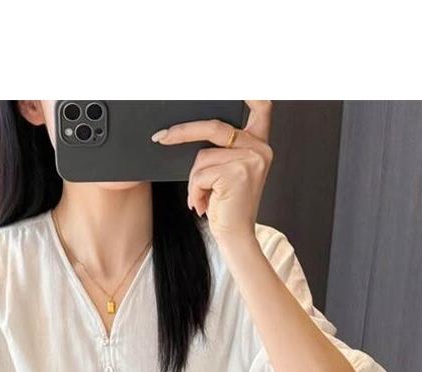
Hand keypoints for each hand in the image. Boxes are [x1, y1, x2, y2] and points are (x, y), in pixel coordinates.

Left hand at [151, 100, 272, 245]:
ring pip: (202, 156)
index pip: (261, 106)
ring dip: (194, 180)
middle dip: (182, 132)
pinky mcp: (236, 173)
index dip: (249, 90)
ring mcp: (250, 159)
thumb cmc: (228, 206)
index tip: (238, 83)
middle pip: (213, 126)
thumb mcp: (228, 172)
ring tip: (204, 197)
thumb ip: (220, 149)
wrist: (236, 237)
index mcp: (259, 144)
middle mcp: (260, 148)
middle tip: (161, 137)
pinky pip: (200, 173)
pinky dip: (195, 190)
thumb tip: (188, 130)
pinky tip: (205, 203)